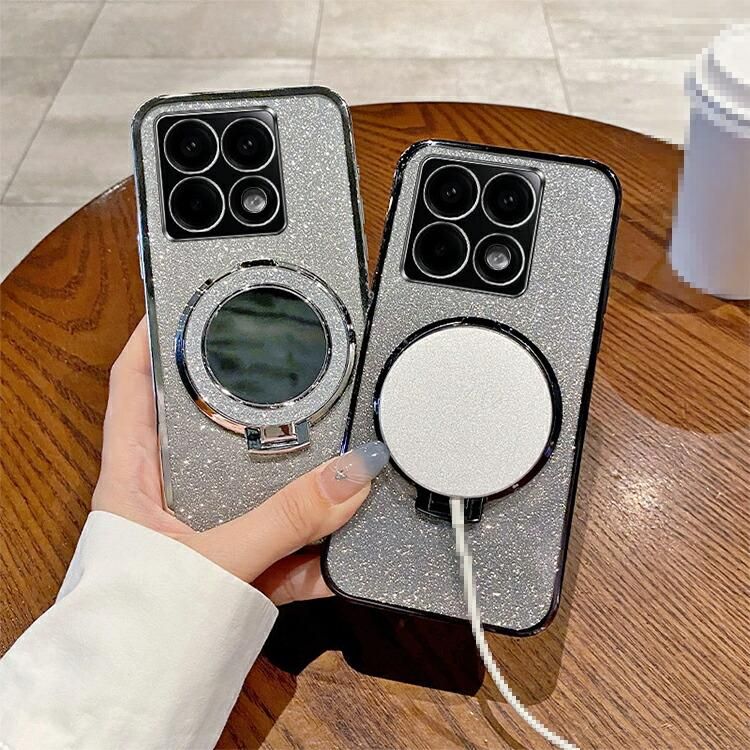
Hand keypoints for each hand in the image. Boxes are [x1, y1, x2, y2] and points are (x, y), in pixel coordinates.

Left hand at [92, 318, 388, 604]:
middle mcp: (172, 498)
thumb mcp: (212, 562)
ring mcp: (208, 534)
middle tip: (289, 372)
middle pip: (212, 429)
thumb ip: (285, 521)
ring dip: (300, 486)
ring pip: (260, 490)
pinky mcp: (238, 570)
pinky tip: (342, 550)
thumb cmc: (133, 628)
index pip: (136, 383)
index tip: (186, 302)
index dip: (156, 336)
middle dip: (253, 405)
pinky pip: (284, 545)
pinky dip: (315, 550)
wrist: (134, 709)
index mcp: (137, 475)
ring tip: (337, 459)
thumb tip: (349, 478)